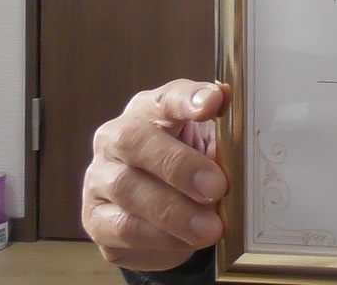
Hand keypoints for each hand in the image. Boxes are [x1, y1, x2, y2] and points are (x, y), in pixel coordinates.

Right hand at [82, 79, 230, 271]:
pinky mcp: (96, 219)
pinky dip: (160, 236)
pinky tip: (188, 241)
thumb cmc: (193, 171)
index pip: (166, 96)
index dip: (188, 98)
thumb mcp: (211, 148)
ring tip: (210, 228)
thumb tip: (240, 122)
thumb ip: (223, 135)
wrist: (167, 222)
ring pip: (127, 187)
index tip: (214, 102)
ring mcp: (100, 177)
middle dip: (179, 164)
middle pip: (135, 139)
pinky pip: (123, 227)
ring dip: (174, 210)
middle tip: (217, 187)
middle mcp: (116, 138)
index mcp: (151, 110)